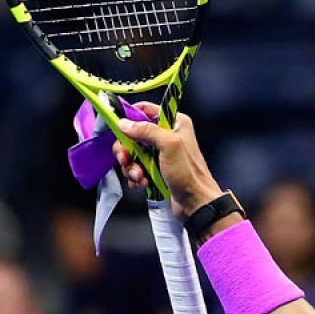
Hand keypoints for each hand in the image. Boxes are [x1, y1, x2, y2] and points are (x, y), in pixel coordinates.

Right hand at [113, 103, 222, 219]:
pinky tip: (143, 183)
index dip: (130, 117)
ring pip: (133, 154)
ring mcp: (160, 154)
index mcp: (175, 123)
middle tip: (126, 159)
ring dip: (131, 166)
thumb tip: (124, 123)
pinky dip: (136, 177)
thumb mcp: (169, 145)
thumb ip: (147, 130)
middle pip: (134, 135)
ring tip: (140, 176)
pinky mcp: (155, 170)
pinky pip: (136, 168)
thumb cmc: (188, 173)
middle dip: (127, 149)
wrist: (195, 203)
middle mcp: (167, 136)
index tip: (119, 127)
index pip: (147, 110)